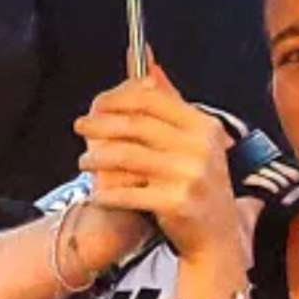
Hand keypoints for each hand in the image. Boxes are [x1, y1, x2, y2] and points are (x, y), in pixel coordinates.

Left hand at [74, 64, 241, 264]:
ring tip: (84, 161)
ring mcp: (190, 176)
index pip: (154, 100)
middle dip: (102, 124)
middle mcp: (200, 148)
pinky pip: (129, 193)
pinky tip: (97, 193)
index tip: (97, 103)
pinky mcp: (176, 203)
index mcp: (205, 126)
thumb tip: (148, 62)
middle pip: (137, 126)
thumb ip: (171, 101)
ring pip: (128, 157)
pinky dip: (108, 193)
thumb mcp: (196, 140)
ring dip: (98, 158)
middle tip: (80, 126)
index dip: (119, 98)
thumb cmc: (201, 184)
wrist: (217, 236)